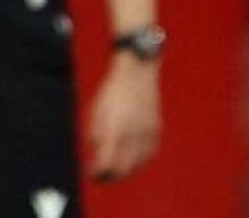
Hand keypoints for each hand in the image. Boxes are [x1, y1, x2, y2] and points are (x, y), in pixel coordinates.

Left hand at [88, 54, 160, 180]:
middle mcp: (132, 134)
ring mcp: (147, 132)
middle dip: (111, 175)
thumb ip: (95, 138)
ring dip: (126, 168)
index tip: (92, 173)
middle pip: (123, 170)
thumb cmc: (111, 93)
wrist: (136, 72)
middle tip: (103, 174)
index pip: (106, 165)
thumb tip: (97, 160)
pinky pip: (149, 153)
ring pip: (138, 164)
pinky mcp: (156, 129)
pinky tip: (132, 156)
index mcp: (114, 130)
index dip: (97, 173)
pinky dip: (140, 159)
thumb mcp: (96, 114)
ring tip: (117, 164)